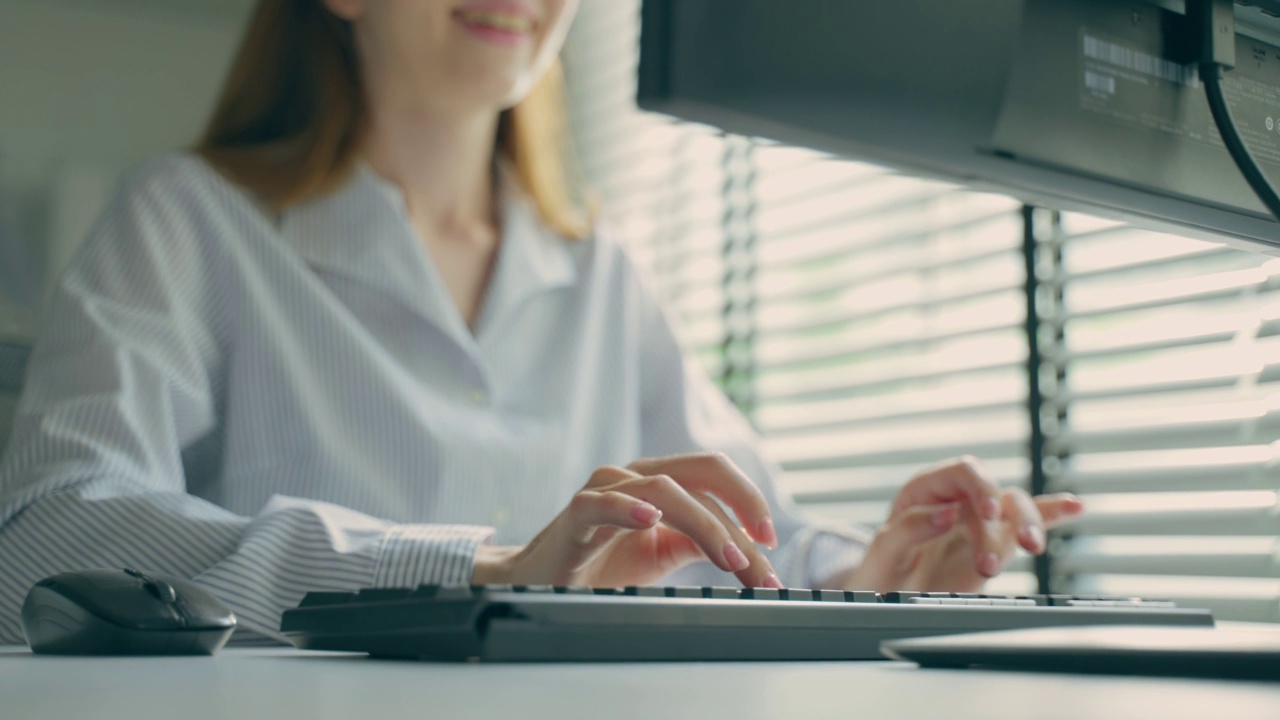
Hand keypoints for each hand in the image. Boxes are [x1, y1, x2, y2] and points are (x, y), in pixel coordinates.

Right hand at [471, 453, 783, 588]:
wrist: (539, 583)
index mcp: (660, 481)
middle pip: (700, 470)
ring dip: (704, 524)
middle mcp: (635, 476)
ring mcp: (604, 489)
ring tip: (729, 559)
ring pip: (664, 489)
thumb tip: (745, 547)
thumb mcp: (661, 555)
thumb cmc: (600, 565)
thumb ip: (697, 542)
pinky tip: (650, 520)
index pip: (715, 479)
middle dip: (740, 510)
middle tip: (762, 556)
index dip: (749, 505)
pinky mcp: (575, 514)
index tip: (771, 548)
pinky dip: (627, 508)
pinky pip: (601, 503)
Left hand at [832, 456, 1083, 592]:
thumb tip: (945, 514)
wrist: (885, 596)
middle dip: (1008, 514)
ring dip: (1026, 528)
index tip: (983, 513)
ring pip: (1013, 511)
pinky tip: (1076, 508)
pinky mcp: (993, 544)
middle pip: (995, 492)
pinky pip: (1025, 524)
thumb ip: (909, 529)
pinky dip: (1052, 514)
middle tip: (1012, 544)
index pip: (962, 472)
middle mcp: (956, 499)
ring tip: (1031, 549)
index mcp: (926, 490)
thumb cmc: (878, 571)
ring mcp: (977, 521)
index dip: (978, 487)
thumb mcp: (882, 552)